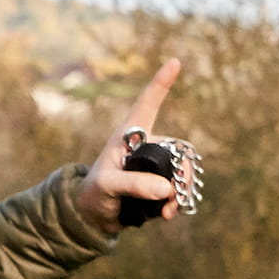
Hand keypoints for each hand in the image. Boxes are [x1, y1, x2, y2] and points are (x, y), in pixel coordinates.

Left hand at [84, 57, 188, 226]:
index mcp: (130, 135)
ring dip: (182, 190)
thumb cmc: (94, 193)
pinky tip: (168, 214)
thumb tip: (167, 188)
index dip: (160, 83)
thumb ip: (134, 184)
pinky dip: (180, 200)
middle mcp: (147, 145)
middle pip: (179, 148)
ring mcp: (156, 164)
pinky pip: (182, 186)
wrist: (95, 216)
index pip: (147, 103)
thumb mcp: (108, 186)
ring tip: (169, 211)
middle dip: (182, 173)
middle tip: (174, 196)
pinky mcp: (161, 182)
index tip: (174, 62)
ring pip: (184, 169)